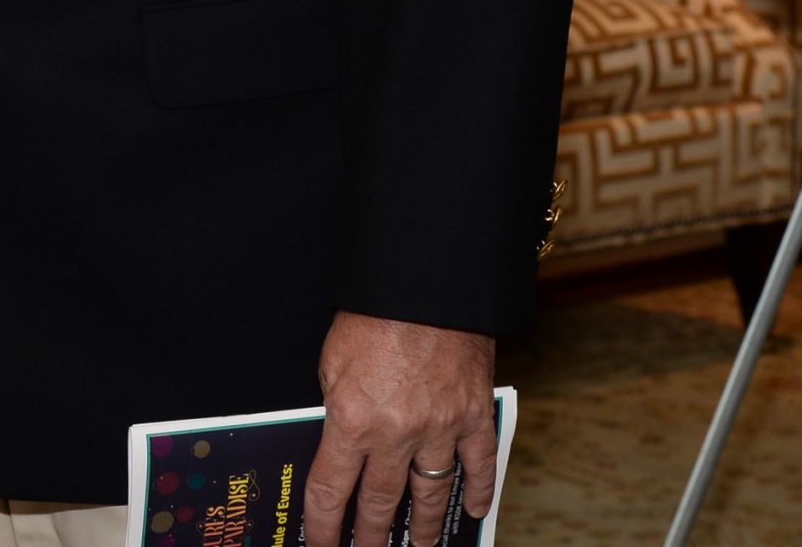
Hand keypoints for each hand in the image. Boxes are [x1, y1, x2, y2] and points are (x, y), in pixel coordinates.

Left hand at [304, 313, 496, 546]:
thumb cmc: (372, 314)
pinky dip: (479, 492)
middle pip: (380, 503)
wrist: (426, 282)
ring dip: (423, 528)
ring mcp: (440, 428)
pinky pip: (479, 465)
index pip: (331, 489)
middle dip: (370, 538)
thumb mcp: (332, 360)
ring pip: (430, 495)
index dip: (325, 524)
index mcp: (352, 419)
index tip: (322, 544)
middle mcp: (396, 433)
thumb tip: (338, 440)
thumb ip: (336, 405)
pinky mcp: (472, 416)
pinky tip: (471, 512)